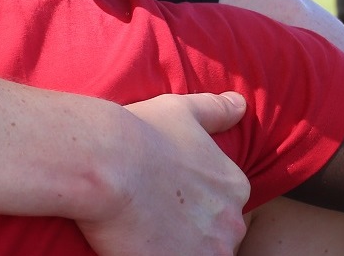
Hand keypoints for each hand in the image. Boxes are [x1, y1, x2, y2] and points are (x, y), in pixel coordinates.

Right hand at [76, 92, 249, 255]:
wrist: (104, 160)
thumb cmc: (138, 132)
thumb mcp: (180, 110)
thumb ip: (215, 110)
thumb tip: (240, 103)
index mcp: (233, 186)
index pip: (219, 208)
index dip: (189, 207)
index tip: (161, 200)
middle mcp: (230, 221)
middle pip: (212, 237)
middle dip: (186, 232)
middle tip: (148, 218)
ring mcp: (208, 250)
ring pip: (196, 255)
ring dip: (174, 249)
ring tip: (140, 233)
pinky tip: (134, 245)